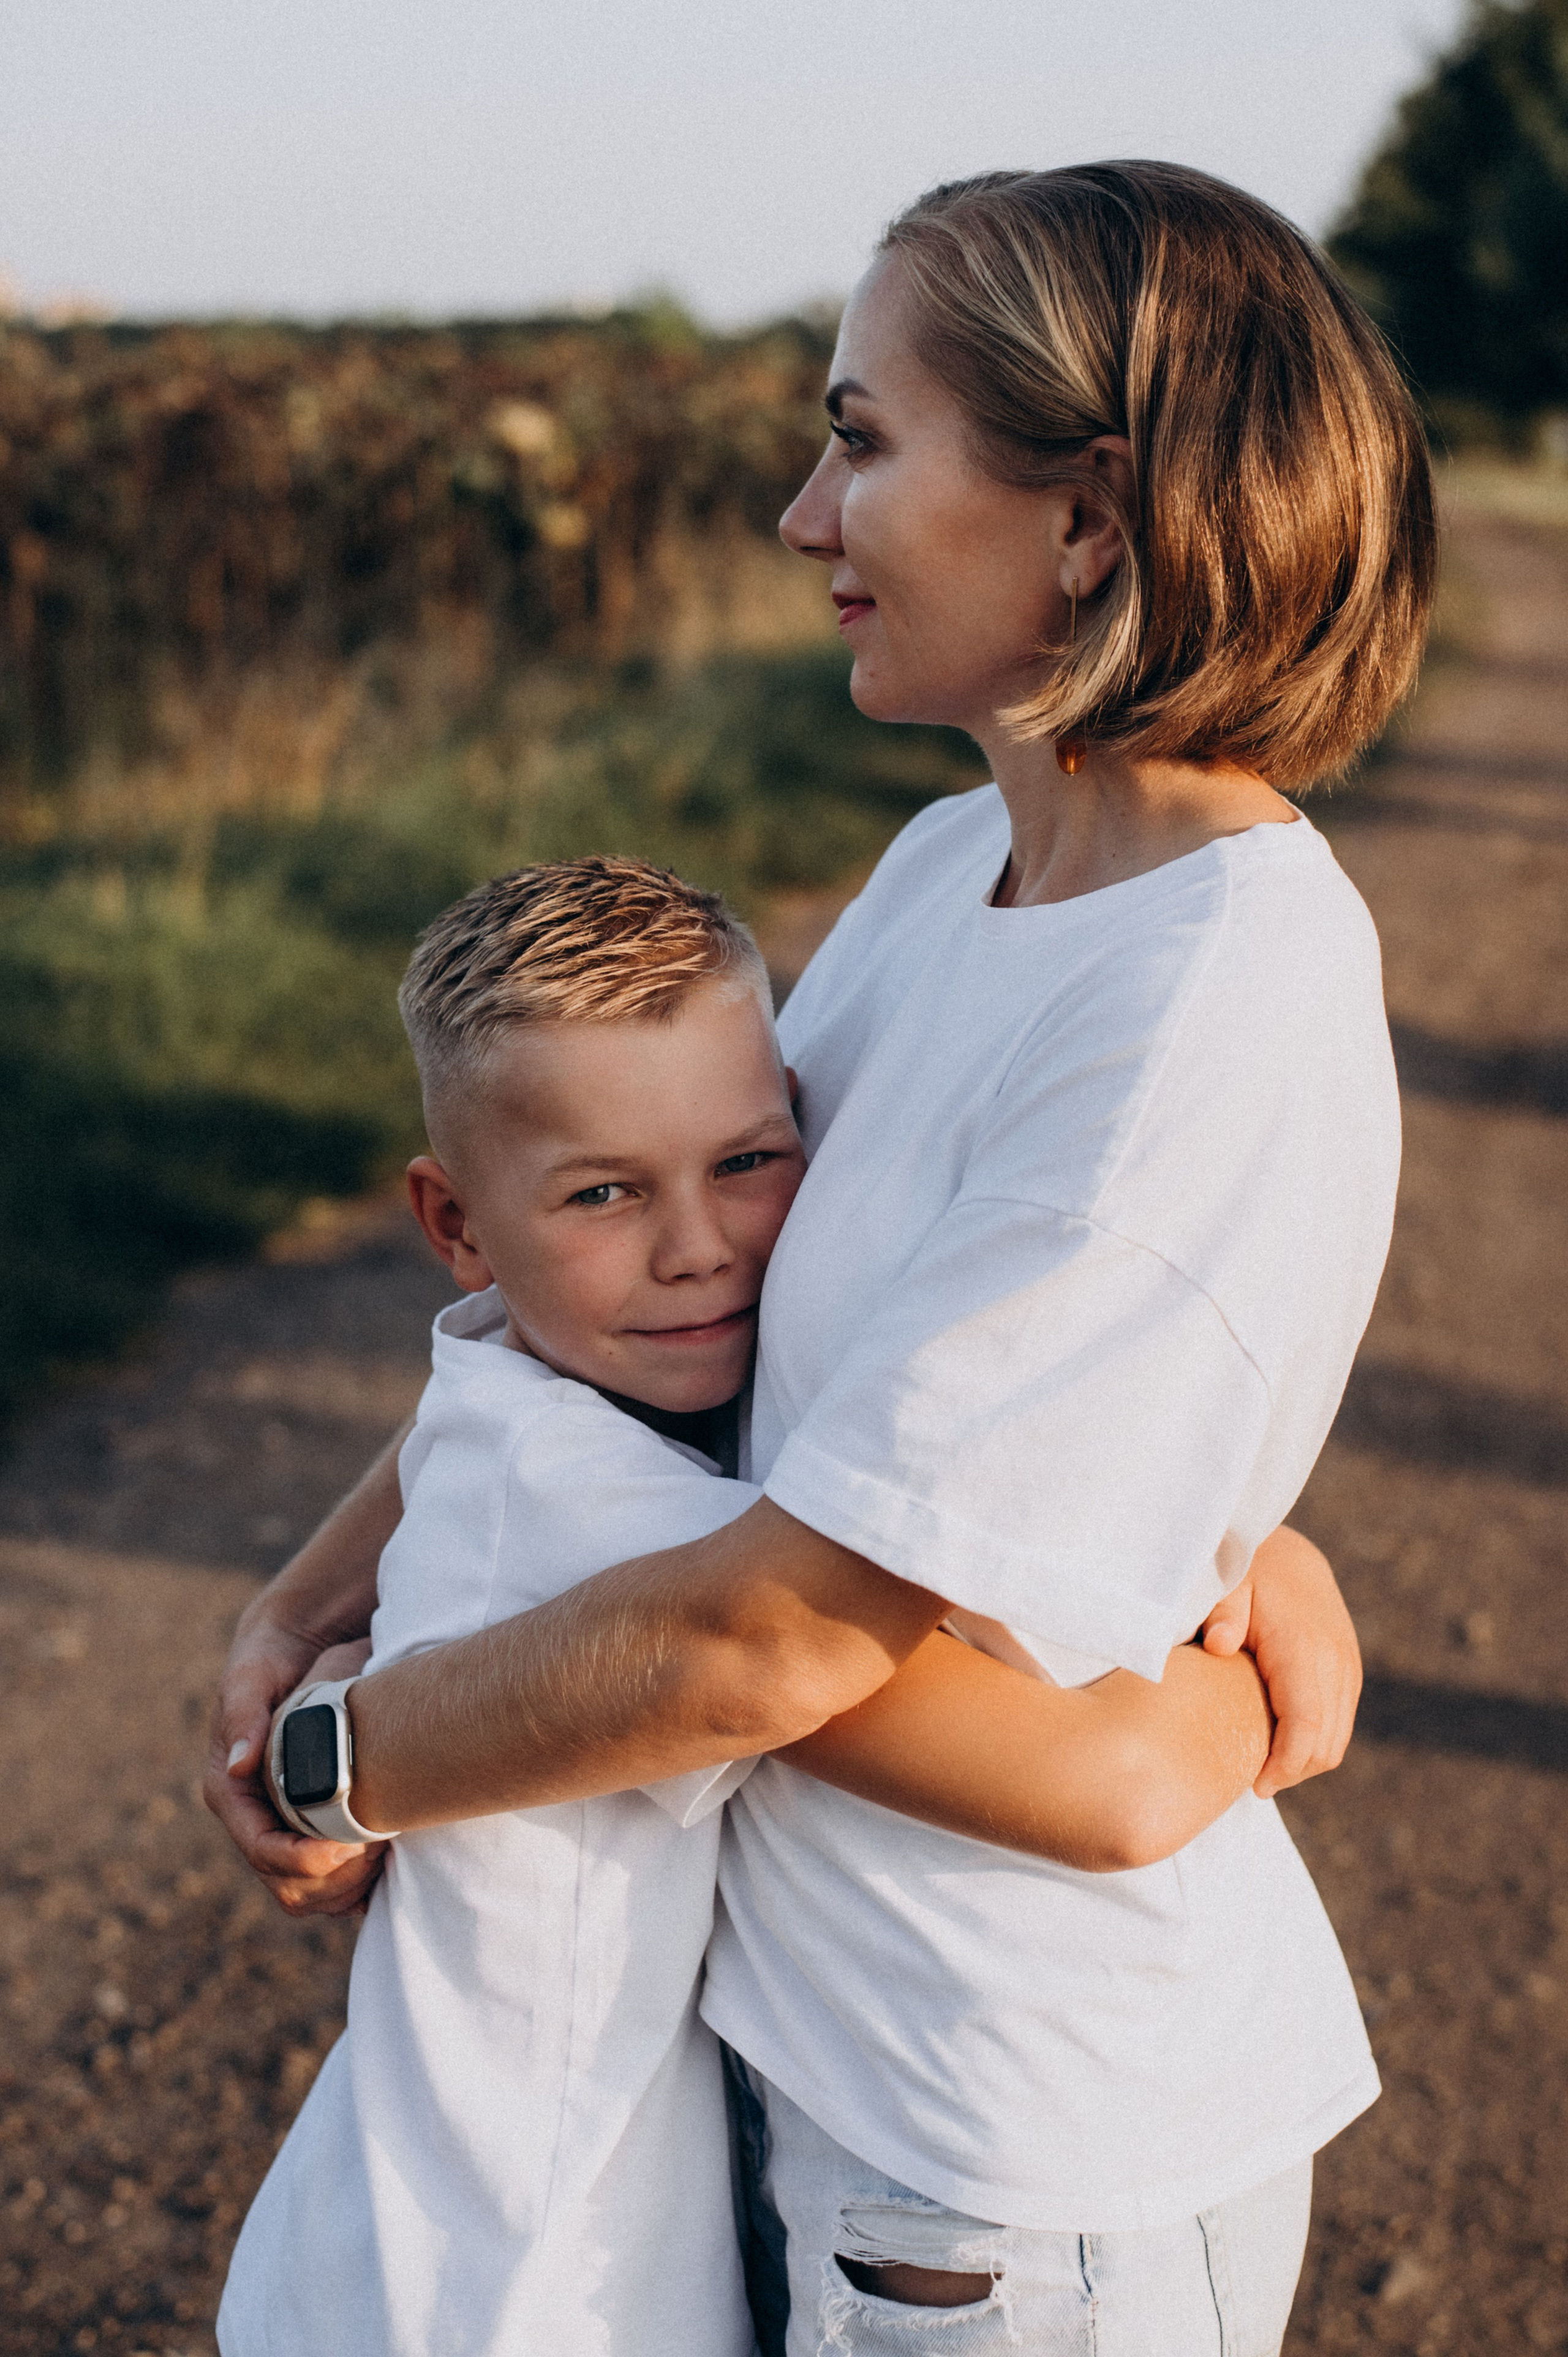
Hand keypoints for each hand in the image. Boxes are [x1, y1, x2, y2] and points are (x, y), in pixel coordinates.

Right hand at [205, 1614, 386, 1917]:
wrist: (291, 1653)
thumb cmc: (269, 1663)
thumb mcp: (251, 1678)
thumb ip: (243, 1714)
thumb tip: (238, 1762)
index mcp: (233, 1794)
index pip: (262, 1850)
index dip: (302, 1860)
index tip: (348, 1847)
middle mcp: (255, 1820)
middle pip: (287, 1885)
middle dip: (331, 1880)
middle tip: (377, 1850)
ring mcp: (283, 1829)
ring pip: (310, 1893)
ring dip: (347, 1887)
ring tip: (385, 1853)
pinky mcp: (311, 1829)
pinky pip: (332, 1881)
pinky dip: (358, 1884)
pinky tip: (388, 1861)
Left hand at [1202, 1526, 1360, 1797]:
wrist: (1290, 1558)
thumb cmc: (1247, 1574)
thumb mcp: (1227, 1584)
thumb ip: (1222, 1613)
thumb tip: (1218, 1645)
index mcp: (1302, 1647)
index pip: (1306, 1724)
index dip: (1285, 1764)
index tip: (1256, 1786)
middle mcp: (1334, 1663)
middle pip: (1324, 1745)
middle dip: (1290, 1772)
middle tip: (1249, 1782)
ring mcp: (1347, 1671)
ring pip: (1336, 1742)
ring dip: (1303, 1763)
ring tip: (1261, 1768)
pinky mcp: (1349, 1676)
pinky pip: (1338, 1727)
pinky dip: (1313, 1745)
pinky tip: (1277, 1745)